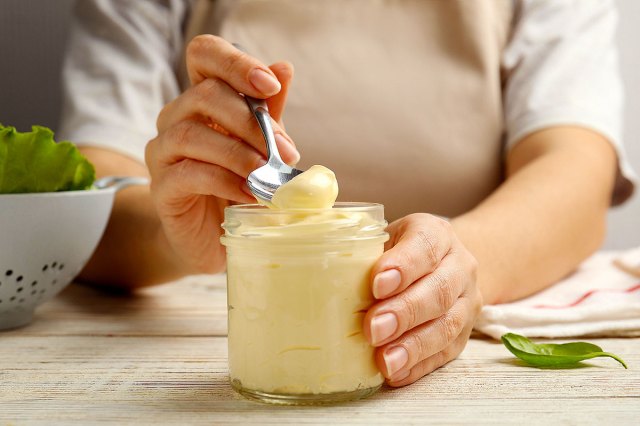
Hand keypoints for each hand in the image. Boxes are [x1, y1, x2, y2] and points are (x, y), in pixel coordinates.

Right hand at [145, 36, 298, 272]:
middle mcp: (176, 118)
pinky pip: (188, 173)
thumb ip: (268, 111)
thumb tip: (284, 67)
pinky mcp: (161, 188)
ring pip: (191, 134)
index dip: (235, 62)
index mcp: (202, 99)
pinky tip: (249, 193)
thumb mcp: (261, 145)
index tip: (270, 85)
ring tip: (267, 174)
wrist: (214, 238)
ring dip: (237, 153)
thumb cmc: (239, 184)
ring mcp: (163, 152)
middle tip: (283, 151)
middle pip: (203, 94)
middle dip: (250, 121)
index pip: (204, 54)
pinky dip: (224, 181)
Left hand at [363, 213, 481, 385]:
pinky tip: (396, 373)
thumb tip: (317, 269)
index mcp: (436, 234)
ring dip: (413, 346)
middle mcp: (459, 266)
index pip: (425, 245)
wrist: (440, 265)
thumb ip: (360, 250)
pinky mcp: (463, 335)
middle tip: (373, 329)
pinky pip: (445, 353)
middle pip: (438, 291)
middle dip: (404, 312)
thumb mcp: (382, 238)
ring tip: (385, 361)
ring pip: (446, 326)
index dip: (403, 266)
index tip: (376, 285)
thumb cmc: (397, 252)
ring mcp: (466, 302)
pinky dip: (418, 365)